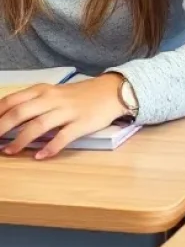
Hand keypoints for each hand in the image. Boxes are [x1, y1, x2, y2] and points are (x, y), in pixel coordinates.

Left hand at [0, 74, 122, 158]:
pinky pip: (63, 136)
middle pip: (20, 112)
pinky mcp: (82, 123)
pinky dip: (50, 147)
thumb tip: (5, 120)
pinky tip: (40, 156)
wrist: (112, 91)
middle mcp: (53, 99)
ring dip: (20, 140)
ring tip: (9, 151)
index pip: (12, 100)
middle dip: (1, 127)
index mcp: (43, 91)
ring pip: (38, 125)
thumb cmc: (79, 95)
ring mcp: (67, 111)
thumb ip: (32, 103)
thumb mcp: (53, 93)